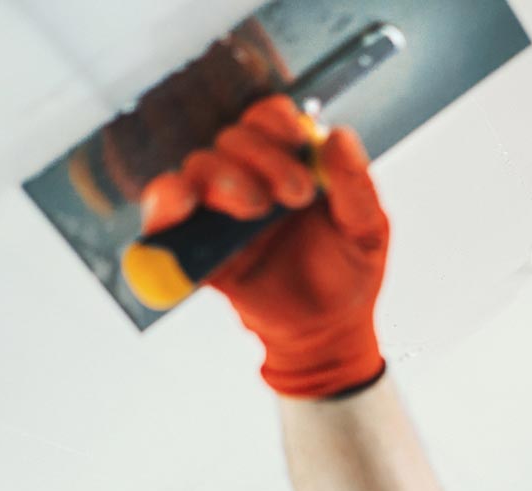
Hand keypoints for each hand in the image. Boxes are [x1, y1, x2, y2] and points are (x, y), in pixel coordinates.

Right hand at [139, 94, 390, 397]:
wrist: (327, 330)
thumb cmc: (349, 271)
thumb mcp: (367, 228)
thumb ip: (355, 184)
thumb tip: (336, 134)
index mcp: (289, 162)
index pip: (267, 119)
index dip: (275, 121)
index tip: (297, 142)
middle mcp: (249, 177)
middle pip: (232, 138)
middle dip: (261, 157)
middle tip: (295, 196)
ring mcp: (219, 211)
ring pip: (198, 166)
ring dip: (224, 177)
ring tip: (257, 211)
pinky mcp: (196, 247)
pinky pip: (164, 216)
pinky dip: (165, 203)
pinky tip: (182, 204)